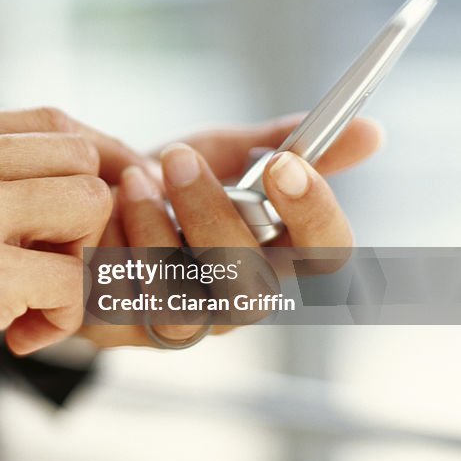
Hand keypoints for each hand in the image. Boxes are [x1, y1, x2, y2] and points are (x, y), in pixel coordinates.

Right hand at [0, 105, 144, 460]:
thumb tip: (105, 159)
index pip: (51, 123)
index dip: (98, 166)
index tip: (107, 212)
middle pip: (80, 157)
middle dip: (86, 218)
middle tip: (48, 268)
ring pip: (92, 203)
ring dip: (81, 262)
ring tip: (32, 302)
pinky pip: (77, 277)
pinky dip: (66, 315)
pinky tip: (19, 338)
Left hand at [85, 115, 382, 346]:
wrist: (89, 205)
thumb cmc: (168, 184)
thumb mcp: (223, 154)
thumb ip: (283, 143)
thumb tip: (372, 132)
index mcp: (278, 256)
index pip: (329, 257)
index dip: (314, 216)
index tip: (284, 164)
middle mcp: (239, 299)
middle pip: (254, 290)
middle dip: (214, 218)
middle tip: (179, 158)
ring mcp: (183, 322)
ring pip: (184, 309)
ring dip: (156, 237)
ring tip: (134, 177)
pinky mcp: (121, 328)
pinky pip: (119, 306)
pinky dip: (110, 251)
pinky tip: (102, 211)